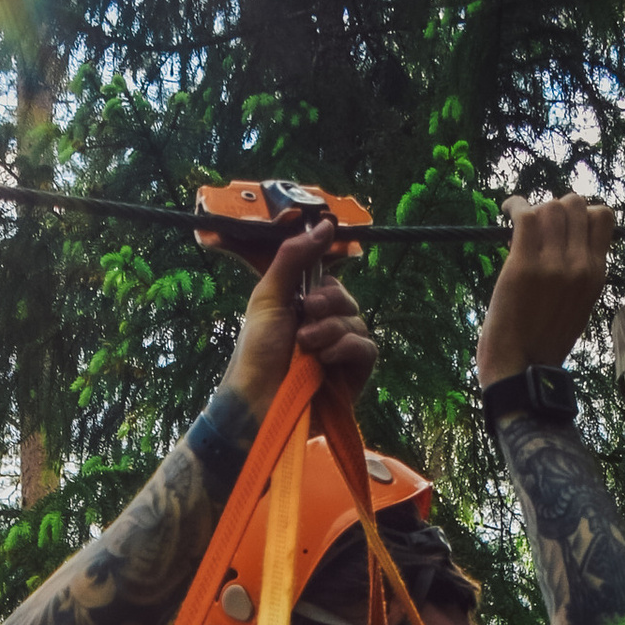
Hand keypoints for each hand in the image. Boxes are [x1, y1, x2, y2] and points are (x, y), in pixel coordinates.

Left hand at [220, 222, 380, 424]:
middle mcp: (325, 331)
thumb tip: (325, 223)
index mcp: (305, 312)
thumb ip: (294, 257)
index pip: (332, 286)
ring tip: (305, 345)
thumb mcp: (270, 295)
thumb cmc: (257, 352)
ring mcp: (340, 355)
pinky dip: (347, 347)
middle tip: (305, 315)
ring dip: (330, 329)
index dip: (325, 286)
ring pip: (357, 323)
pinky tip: (325, 358)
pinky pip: (367, 349)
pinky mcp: (353, 378)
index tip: (306, 293)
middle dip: (328, 305)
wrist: (257, 400)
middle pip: (347, 301)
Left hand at [476, 195, 613, 386]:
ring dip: (534, 208)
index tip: (562, 222)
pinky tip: (507, 210)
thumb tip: (571, 242)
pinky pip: (526, 216)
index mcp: (596, 274)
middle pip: (576, 204)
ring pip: (551, 206)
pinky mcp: (524, 266)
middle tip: (538, 224)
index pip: (602, 217)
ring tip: (520, 220)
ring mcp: (554, 265)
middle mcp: (580, 265)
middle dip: (555, 207)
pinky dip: (515, 206)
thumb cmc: (543, 344)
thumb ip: (580, 274)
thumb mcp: (579, 306)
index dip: (581, 212)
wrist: (522, 371)